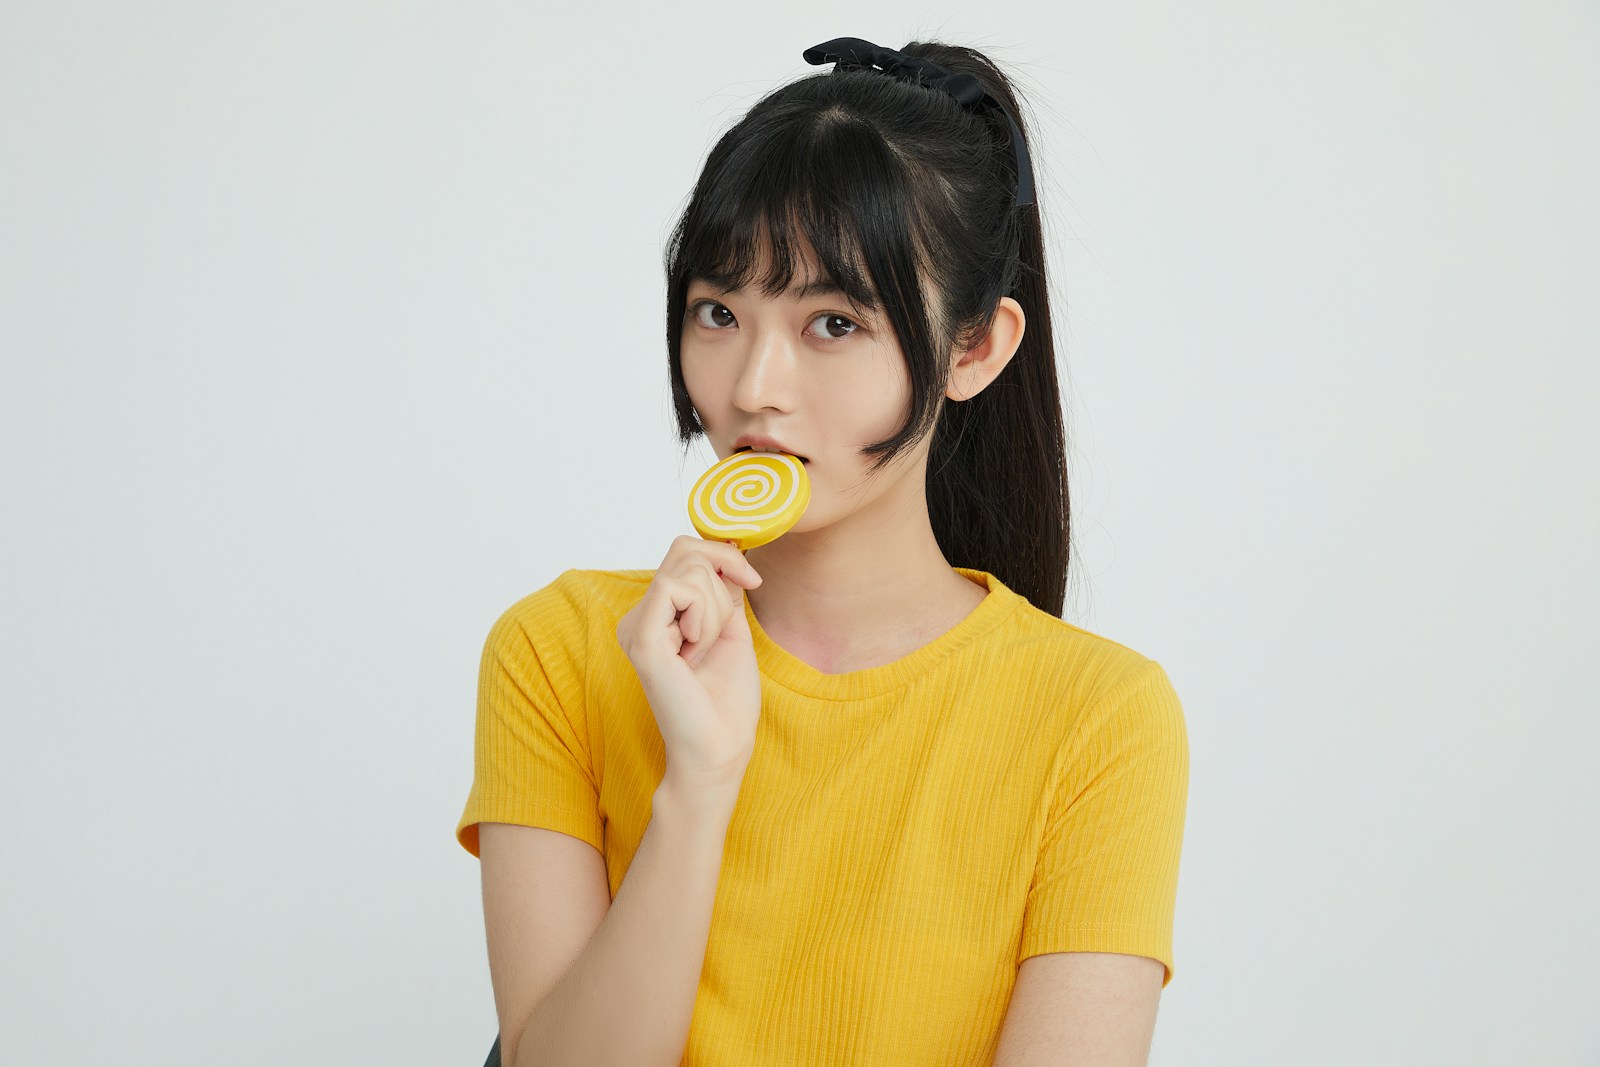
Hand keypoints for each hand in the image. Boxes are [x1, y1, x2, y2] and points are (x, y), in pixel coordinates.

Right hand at [615, 535, 763, 792]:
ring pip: (686, 569)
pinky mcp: (641, 637)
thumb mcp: (730, 628)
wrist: (721, 746)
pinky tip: (695, 651)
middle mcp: (639, 617)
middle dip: (722, 580)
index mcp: (657, 616)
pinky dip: (702, 616)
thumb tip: (724, 550)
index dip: (723, 554)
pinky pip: (676, 589)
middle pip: (685, 550)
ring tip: (704, 650)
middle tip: (722, 629)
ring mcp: (636, 626)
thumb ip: (723, 589)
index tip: (752, 580)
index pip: (684, 551)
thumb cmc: (726, 699)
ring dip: (715, 608)